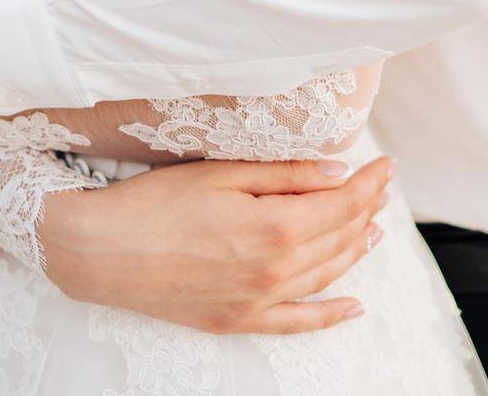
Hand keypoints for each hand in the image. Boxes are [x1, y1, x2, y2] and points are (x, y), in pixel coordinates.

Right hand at [44, 152, 394, 333]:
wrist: (101, 252)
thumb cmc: (156, 203)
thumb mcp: (222, 172)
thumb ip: (284, 175)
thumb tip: (338, 172)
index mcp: (273, 229)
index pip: (340, 204)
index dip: (368, 183)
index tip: (385, 164)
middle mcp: (273, 272)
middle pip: (337, 238)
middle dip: (365, 209)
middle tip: (380, 186)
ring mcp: (257, 303)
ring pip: (325, 276)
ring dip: (354, 250)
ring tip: (374, 228)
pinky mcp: (237, 321)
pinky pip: (298, 323)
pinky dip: (330, 314)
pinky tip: (352, 306)